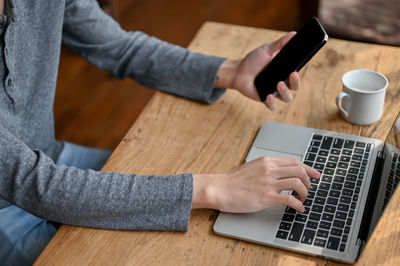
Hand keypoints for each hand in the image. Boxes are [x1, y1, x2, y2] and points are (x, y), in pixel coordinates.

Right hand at [192, 156, 319, 212]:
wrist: (219, 188)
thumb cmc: (232, 181)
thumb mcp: (252, 168)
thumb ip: (266, 168)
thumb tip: (280, 173)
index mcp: (267, 162)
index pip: (295, 161)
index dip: (309, 168)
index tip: (316, 174)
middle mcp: (270, 170)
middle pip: (300, 170)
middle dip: (309, 181)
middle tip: (308, 189)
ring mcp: (268, 183)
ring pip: (298, 183)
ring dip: (305, 193)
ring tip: (302, 199)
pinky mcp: (266, 197)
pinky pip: (290, 199)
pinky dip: (299, 204)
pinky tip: (299, 208)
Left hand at [215, 32, 299, 110]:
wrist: (238, 71)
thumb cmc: (253, 61)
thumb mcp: (266, 50)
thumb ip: (280, 44)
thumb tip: (293, 34)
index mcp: (284, 72)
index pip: (296, 74)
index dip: (299, 73)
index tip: (297, 67)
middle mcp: (281, 83)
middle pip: (294, 87)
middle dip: (295, 82)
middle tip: (292, 74)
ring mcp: (274, 92)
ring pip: (286, 98)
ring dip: (285, 92)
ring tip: (278, 84)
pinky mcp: (264, 99)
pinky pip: (271, 106)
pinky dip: (272, 103)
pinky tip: (268, 96)